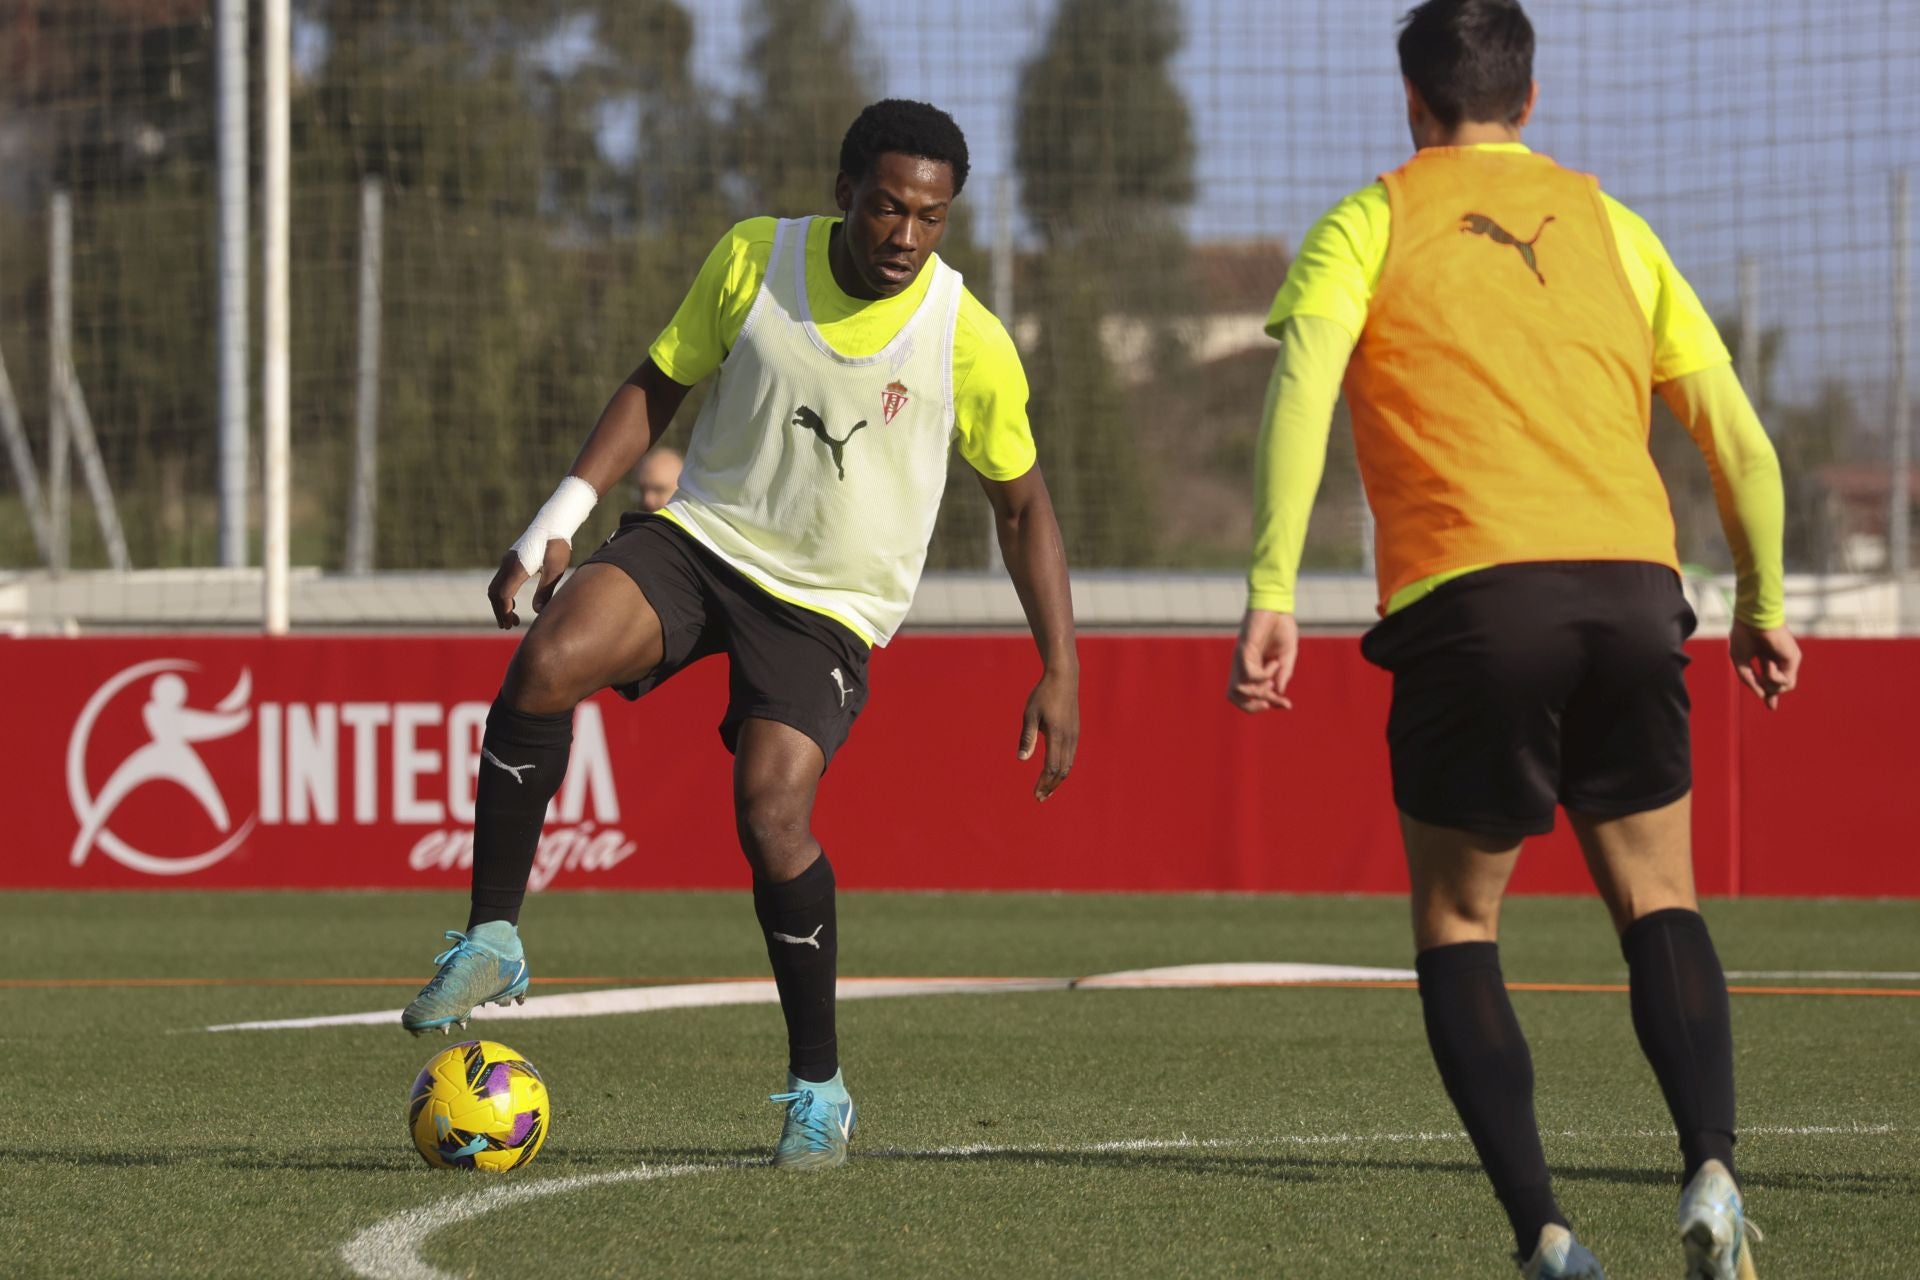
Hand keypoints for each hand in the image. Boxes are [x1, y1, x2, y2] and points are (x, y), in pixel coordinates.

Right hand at [486, 539, 571, 629]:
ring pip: (495, 586)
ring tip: (511, 618)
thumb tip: (538, 611)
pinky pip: (500, 580)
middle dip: (500, 611)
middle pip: (494, 593)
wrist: (552, 522)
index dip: (505, 611)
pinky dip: (502, 594)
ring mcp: (507, 560)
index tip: (512, 624)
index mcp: (518, 567)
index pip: (503, 595)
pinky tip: (512, 602)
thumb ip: (546, 590)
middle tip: (510, 626)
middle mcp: (508, 564)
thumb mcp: (555, 569)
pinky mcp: (510, 559)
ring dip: (500, 604)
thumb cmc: (556, 545)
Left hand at [1018, 665, 1078, 801]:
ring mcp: (1074, 735)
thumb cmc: (1043, 695)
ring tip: (1047, 789)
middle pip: (1062, 771)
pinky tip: (1055, 772)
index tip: (1035, 794)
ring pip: (1069, 765)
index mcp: (1057, 735)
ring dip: (1058, 779)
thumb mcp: (1030, 714)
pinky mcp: (1076, 731)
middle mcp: (1069, 738)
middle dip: (1051, 786)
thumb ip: (1027, 738)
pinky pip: (1071, 756)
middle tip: (1040, 798)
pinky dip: (1063, 768)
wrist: (1064, 678)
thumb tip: (1021, 760)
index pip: (1051, 767)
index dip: (1044, 783)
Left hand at [1228, 609, 1298, 712]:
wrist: (1277, 606)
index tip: (1287, 705)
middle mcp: (1243, 666)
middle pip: (1237, 697)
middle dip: (1255, 706)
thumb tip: (1279, 692)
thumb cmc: (1280, 627)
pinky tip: (1273, 664)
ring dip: (1256, 694)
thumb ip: (1283, 674)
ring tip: (1271, 685)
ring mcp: (1241, 659)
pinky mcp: (1243, 650)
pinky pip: (1248, 673)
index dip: (1267, 704)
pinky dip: (1262, 675)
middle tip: (1275, 701)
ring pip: (1236, 690)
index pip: (1251, 695)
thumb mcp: (1287, 655)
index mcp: (1253, 669)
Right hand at [1728, 620, 1801, 709]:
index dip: (1770, 694)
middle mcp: (1779, 659)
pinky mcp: (1794, 659)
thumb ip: (1750, 680)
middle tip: (1760, 680)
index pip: (1771, 680)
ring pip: (1785, 687)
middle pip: (1781, 686)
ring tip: (1762, 670)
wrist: (1754, 619)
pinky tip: (1767, 662)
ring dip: (1770, 684)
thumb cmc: (1744, 636)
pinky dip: (1773, 676)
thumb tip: (1763, 695)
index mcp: (1766, 657)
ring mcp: (1787, 659)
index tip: (1771, 707)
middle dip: (1771, 693)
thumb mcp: (1741, 662)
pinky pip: (1785, 681)